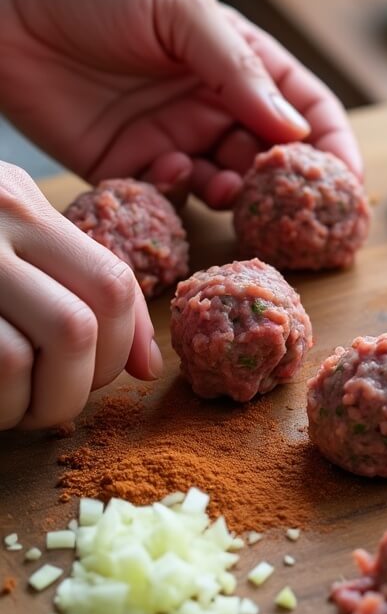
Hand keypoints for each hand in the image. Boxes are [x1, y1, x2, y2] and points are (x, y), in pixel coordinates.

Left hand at [0, 0, 362, 207]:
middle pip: (268, 154)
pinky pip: (165, 197)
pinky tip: (168, 172)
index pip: (301, 105)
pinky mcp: (124, 166)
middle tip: (288, 202)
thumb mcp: (178, 9)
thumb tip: (295, 130)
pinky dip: (176, 194)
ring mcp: (168, 136)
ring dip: (233, 193)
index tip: (345, 182)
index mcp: (233, 58)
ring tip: (229, 187)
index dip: (329, 143)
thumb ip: (238, 69)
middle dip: (284, 182)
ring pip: (222, 182)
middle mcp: (209, 102)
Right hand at [0, 164, 160, 430]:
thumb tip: (146, 366)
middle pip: (91, 315)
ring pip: (61, 337)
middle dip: (83, 384)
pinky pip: (3, 360)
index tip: (104, 378)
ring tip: (13, 412)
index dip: (123, 346)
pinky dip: (2, 404)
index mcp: (22, 202)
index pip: (112, 280)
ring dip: (42, 402)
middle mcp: (2, 214)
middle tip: (51, 405)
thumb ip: (71, 283)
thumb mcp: (2, 243)